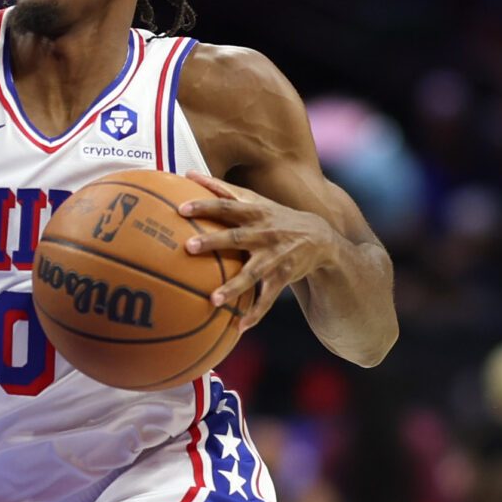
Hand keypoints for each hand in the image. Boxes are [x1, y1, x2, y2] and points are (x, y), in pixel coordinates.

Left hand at [177, 175, 338, 328]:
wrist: (319, 238)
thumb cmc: (273, 217)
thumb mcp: (254, 200)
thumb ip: (222, 188)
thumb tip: (188, 172)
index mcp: (254, 213)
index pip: (226, 206)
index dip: (205, 206)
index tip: (181, 208)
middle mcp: (264, 233)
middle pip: (235, 237)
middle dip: (213, 242)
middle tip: (189, 247)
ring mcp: (274, 257)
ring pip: (252, 274)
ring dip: (233, 287)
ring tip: (214, 300)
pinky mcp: (282, 277)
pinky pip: (267, 298)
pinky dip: (255, 313)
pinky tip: (239, 328)